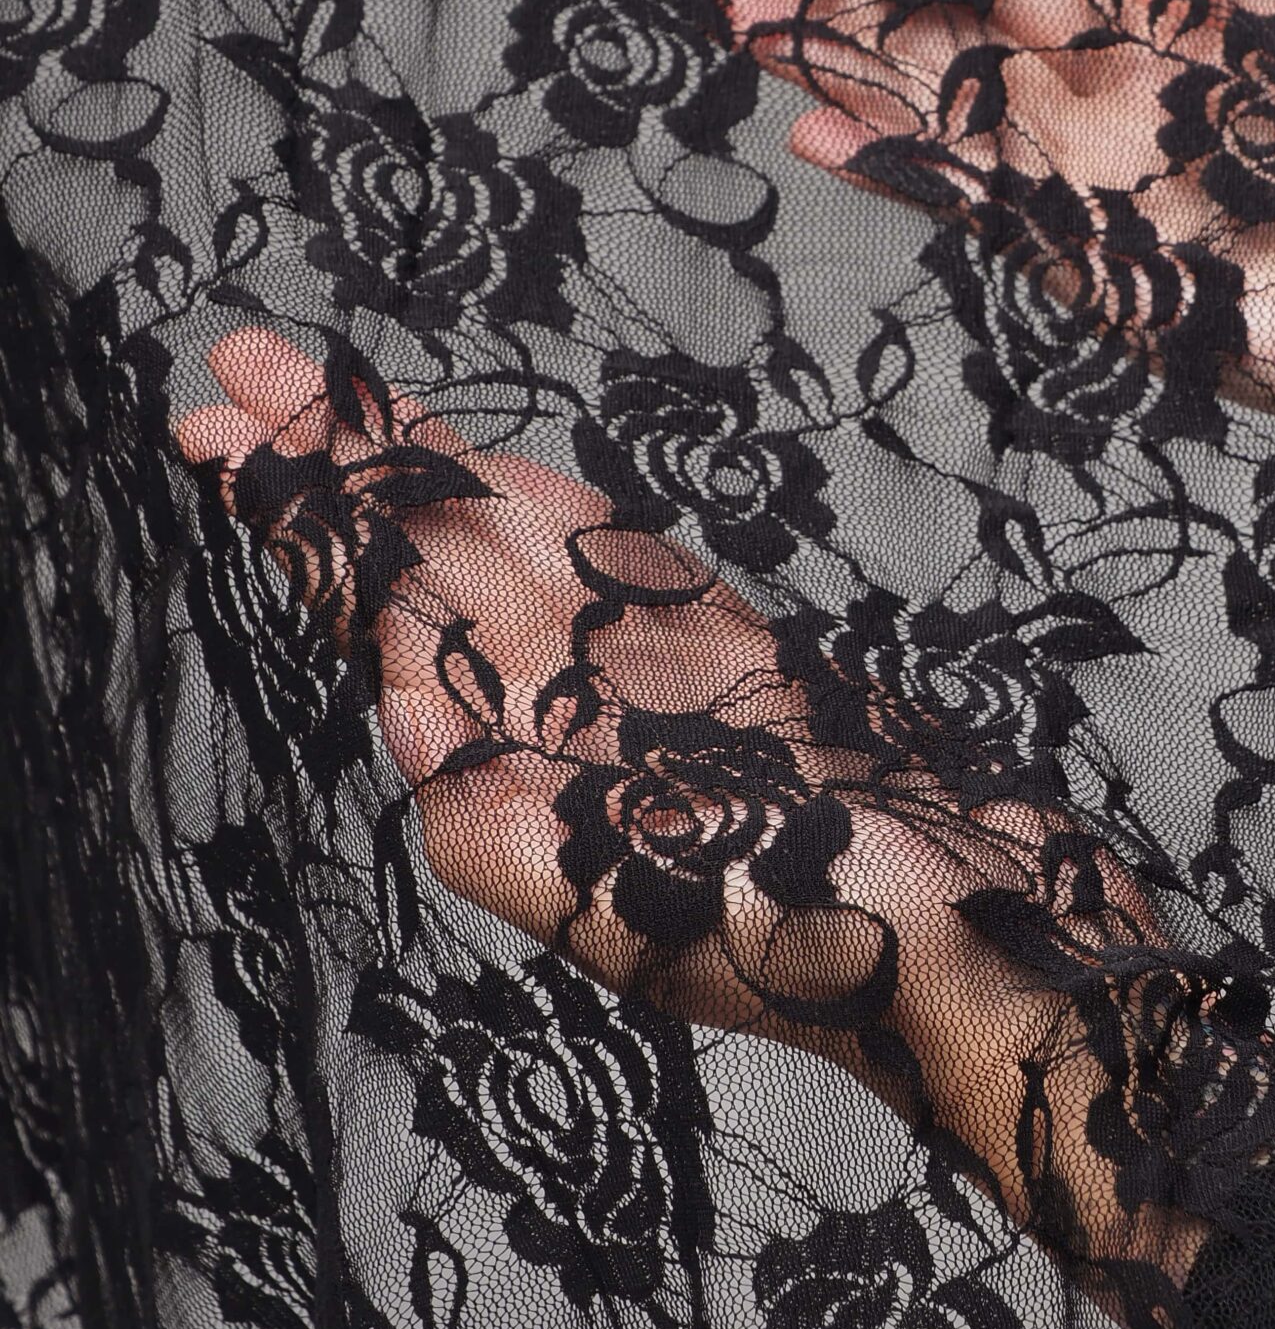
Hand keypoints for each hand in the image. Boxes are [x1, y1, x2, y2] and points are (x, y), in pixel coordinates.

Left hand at [171, 328, 1195, 1269]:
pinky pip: (627, 573)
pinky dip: (559, 517)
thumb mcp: (636, 904)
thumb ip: (499, 817)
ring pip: (516, 556)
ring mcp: (660, 696)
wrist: (1002, 963)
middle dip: (338, 465)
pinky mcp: (748, 678)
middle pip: (430, 561)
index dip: (304, 517)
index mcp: (533, 769)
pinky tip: (516, 490)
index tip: (217, 433)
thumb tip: (395, 706)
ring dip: (424, 474)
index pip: (385, 612)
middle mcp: (580, 724)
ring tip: (342, 402)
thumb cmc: (837, 946)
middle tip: (238, 365)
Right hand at [687, 0, 1274, 479]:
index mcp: (1176, 60)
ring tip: (728, 22)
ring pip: (948, 116)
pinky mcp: (1134, 278)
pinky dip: (909, 176)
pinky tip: (818, 143)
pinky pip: (1002, 214)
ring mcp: (1120, 202)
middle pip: (947, 43)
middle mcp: (1128, 128)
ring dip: (836, 69)